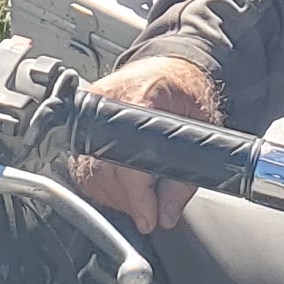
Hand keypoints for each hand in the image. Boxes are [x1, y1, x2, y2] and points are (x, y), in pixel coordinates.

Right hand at [68, 54, 221, 236]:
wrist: (169, 68)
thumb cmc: (185, 90)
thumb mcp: (203, 126)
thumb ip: (187, 174)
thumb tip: (167, 214)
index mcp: (138, 96)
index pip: (126, 158)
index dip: (137, 194)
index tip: (149, 216)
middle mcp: (104, 103)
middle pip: (103, 172)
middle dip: (130, 202)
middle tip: (153, 213)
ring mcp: (88, 113)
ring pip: (88, 175)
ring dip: (116, 198)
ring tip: (142, 198)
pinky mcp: (80, 125)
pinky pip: (81, 170)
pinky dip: (102, 186)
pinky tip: (123, 186)